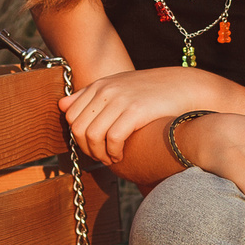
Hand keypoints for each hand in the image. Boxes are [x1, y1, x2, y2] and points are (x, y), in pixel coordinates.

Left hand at [59, 66, 219, 167]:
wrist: (182, 86)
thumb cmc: (150, 91)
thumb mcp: (118, 87)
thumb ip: (89, 96)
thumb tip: (61, 105)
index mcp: (99, 85)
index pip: (71, 116)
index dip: (78, 137)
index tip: (93, 146)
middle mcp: (106, 90)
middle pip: (79, 128)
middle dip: (87, 149)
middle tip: (101, 156)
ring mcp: (120, 100)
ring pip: (92, 136)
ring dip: (99, 154)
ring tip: (111, 158)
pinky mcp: (136, 111)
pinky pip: (112, 139)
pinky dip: (113, 153)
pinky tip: (121, 156)